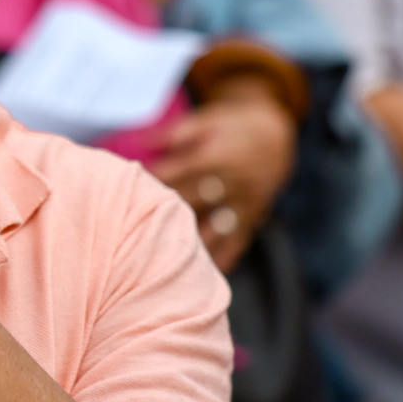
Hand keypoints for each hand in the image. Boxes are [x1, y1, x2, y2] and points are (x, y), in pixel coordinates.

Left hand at [149, 81, 296, 270]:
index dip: (153, 184)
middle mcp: (231, 183)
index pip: (178, 174)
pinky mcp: (252, 217)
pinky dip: (221, 260)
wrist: (276, 136)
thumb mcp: (206, 121)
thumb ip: (175, 133)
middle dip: (162, 215)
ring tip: (160, 264)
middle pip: (192, 202)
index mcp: (216, 157)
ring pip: (213, 228)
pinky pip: (236, 242)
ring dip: (189, 245)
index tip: (126, 193)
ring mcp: (243, 203)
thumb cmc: (230, 126)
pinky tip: (201, 280)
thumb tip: (140, 142)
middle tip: (130, 232)